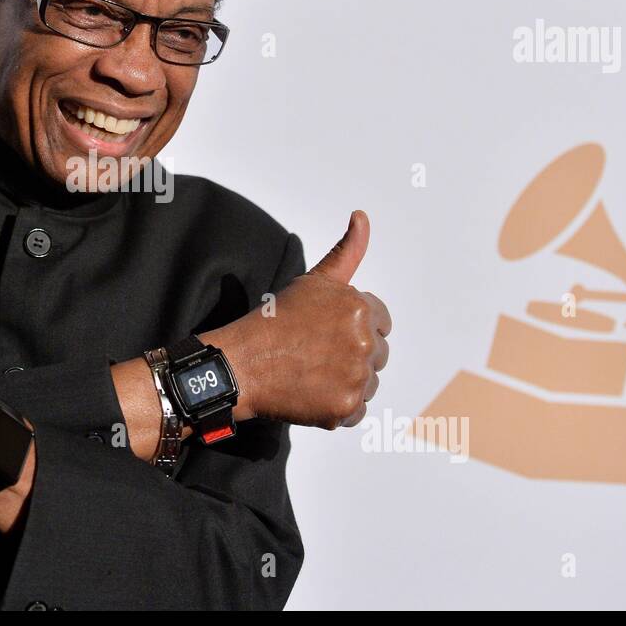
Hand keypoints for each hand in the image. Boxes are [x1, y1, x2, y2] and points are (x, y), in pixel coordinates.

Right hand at [221, 210, 390, 428]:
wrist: (243, 363)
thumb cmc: (274, 319)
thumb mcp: (314, 280)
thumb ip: (347, 251)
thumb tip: (362, 216)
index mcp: (360, 308)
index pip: (382, 322)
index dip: (352, 328)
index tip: (325, 332)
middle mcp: (365, 342)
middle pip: (378, 355)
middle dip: (353, 355)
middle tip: (315, 354)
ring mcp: (356, 377)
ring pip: (369, 383)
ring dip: (347, 382)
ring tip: (313, 373)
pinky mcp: (345, 407)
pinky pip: (357, 410)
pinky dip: (338, 407)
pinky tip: (313, 394)